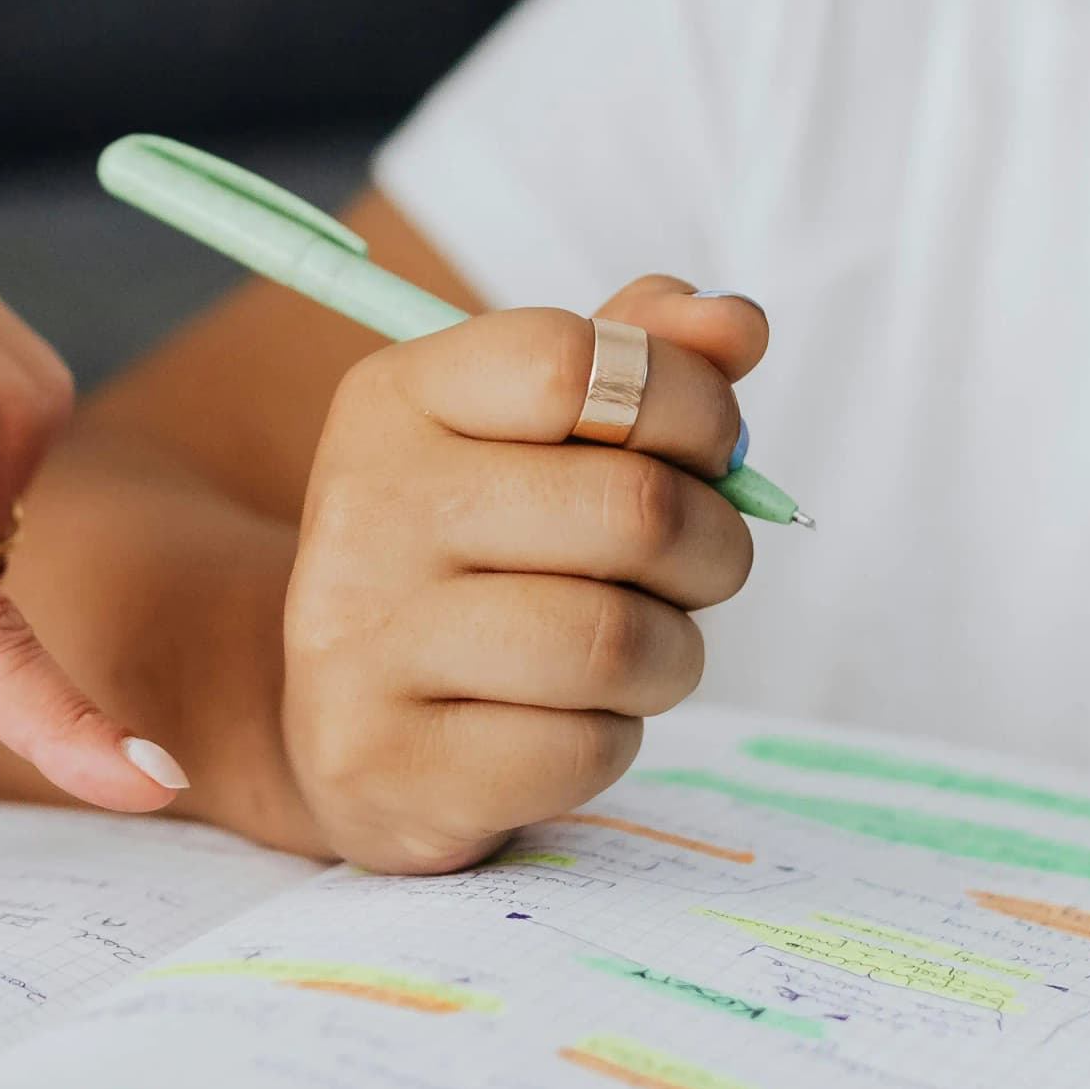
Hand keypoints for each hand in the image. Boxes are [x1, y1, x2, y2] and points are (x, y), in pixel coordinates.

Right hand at [278, 278, 769, 871]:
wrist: (351, 726)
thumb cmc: (478, 560)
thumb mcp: (537, 439)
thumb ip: (641, 360)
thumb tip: (738, 325)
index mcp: (396, 400)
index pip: (571, 360)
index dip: (687, 400)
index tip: (708, 448)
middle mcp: (363, 509)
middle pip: (632, 507)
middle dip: (712, 547)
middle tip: (697, 568)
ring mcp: (361, 643)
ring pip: (616, 641)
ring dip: (674, 656)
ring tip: (640, 653)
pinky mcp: (389, 764)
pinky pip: (583, 749)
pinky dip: (613, 740)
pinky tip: (568, 721)